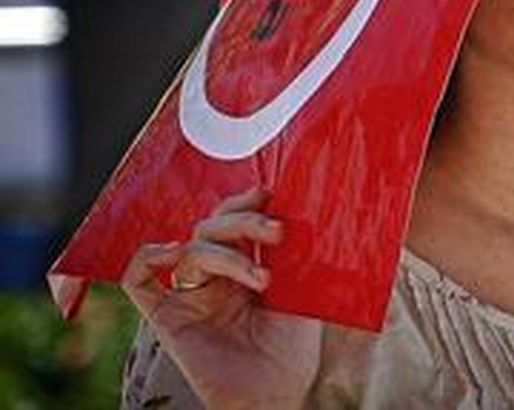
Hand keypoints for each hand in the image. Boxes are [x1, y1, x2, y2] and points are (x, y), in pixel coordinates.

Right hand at [120, 186, 320, 407]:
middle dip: (243, 221)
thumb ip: (295, 252)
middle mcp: (216, 277)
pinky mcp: (167, 318)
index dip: (248, 202)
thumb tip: (299, 207)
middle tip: (276, 233)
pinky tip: (175, 253)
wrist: (277, 393)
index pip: (235, 219)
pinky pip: (138, 281)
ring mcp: (190, 296)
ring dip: (226, 253)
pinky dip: (148, 257)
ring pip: (191, 249)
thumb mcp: (304, 290)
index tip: (272, 194)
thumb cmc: (294, 348)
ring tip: (262, 278)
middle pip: (212, 227)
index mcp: (247, 266)